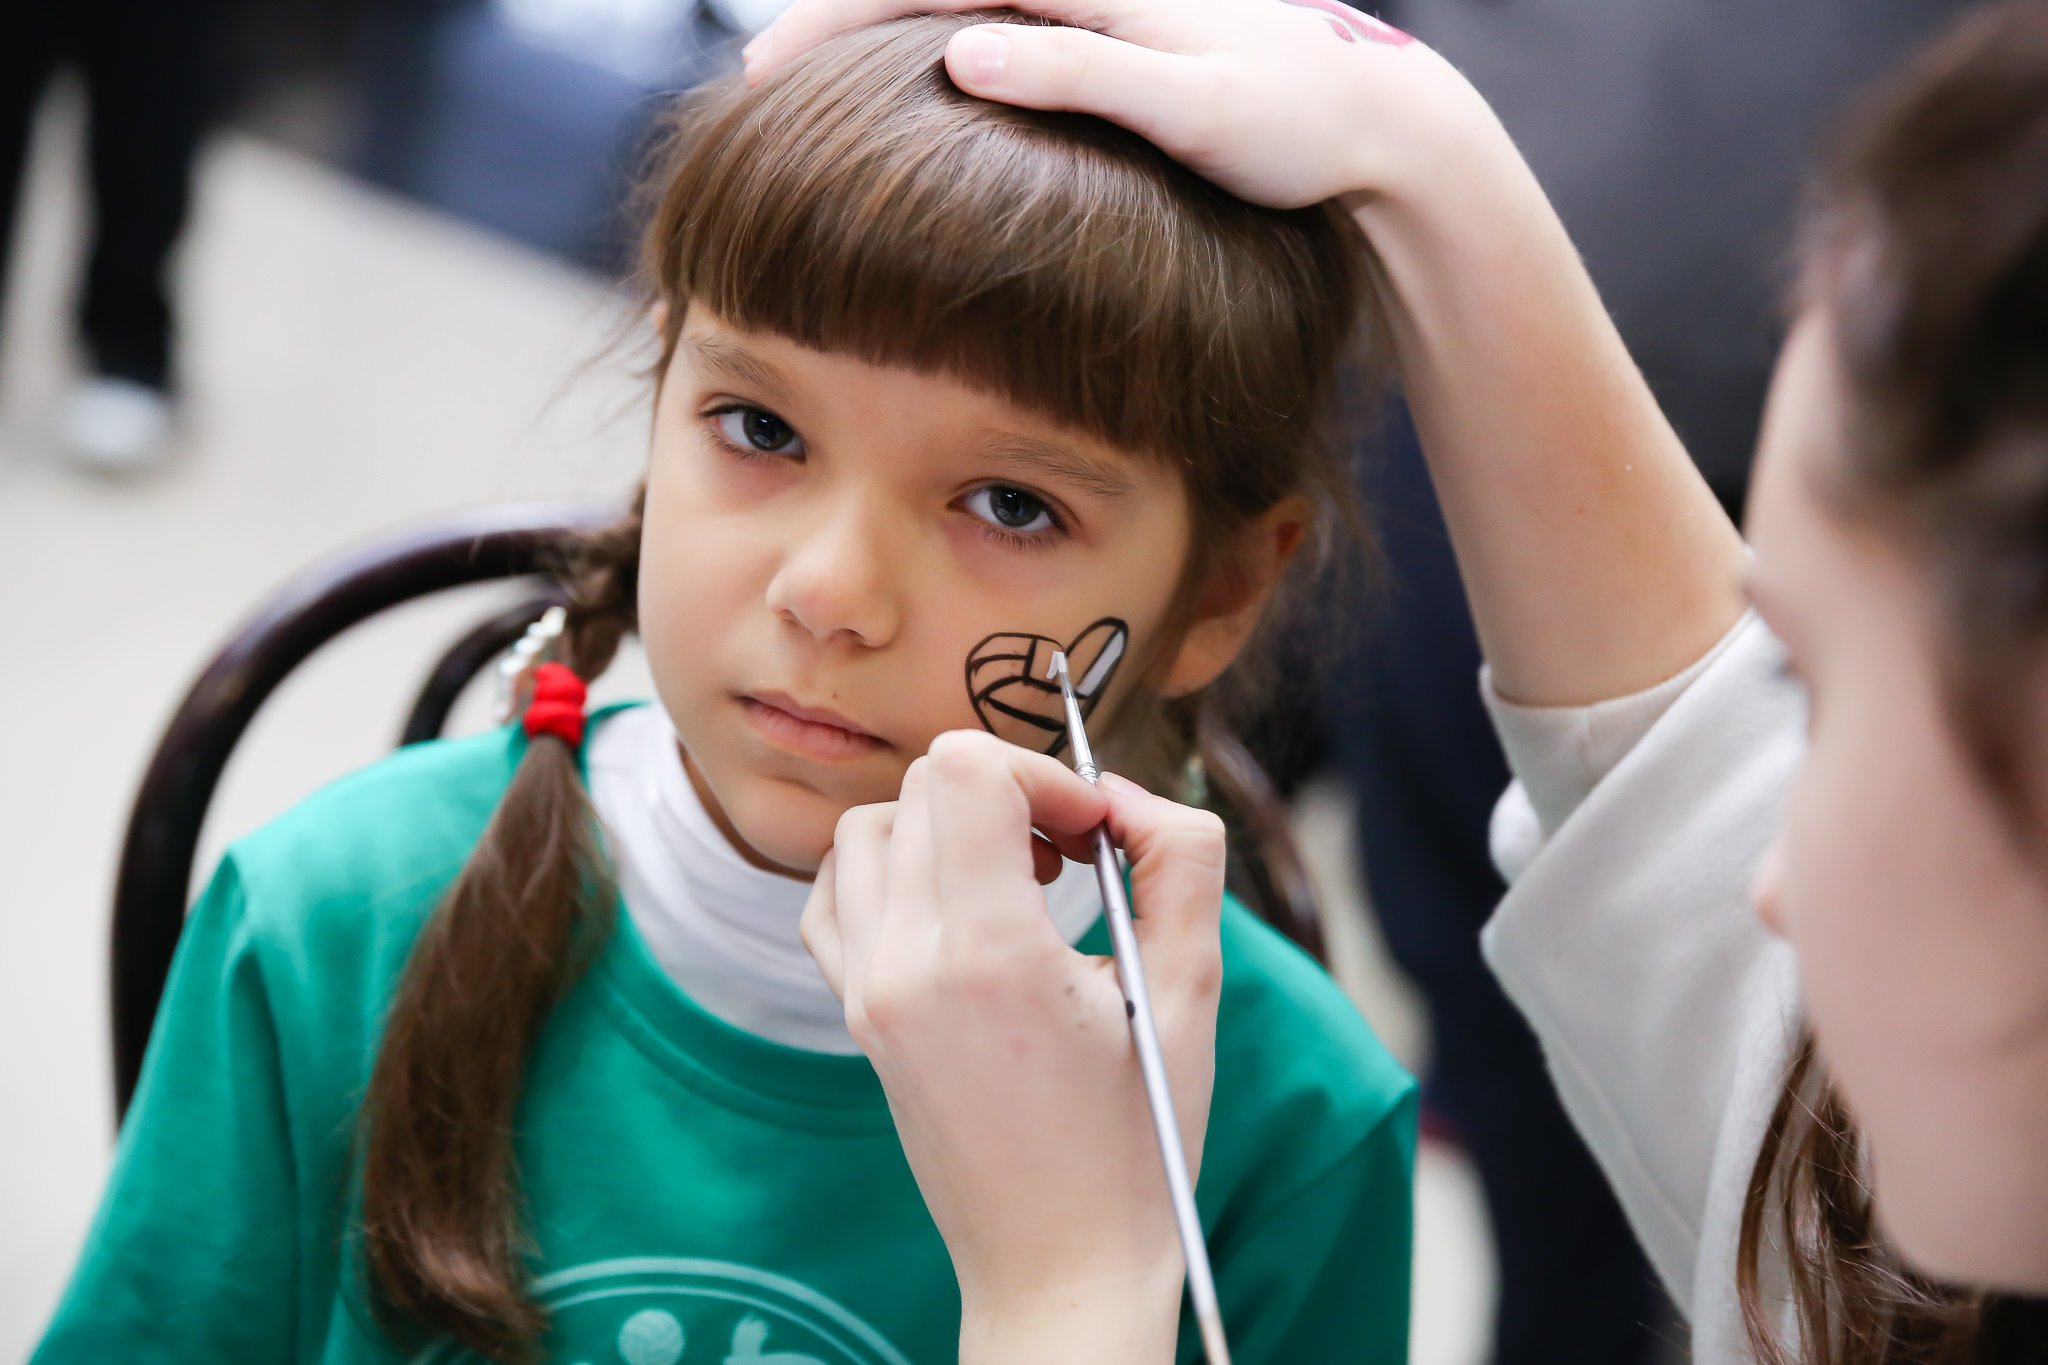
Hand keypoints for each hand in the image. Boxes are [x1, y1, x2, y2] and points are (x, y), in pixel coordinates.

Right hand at [744, 0, 1492, 211]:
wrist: (1376, 126)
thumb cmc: (1294, 125)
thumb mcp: (1194, 108)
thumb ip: (1082, 74)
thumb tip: (960, 56)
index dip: (836, 16)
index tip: (766, 70)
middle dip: (835, 19)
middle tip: (756, 84)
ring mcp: (1093, 1)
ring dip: (874, 34)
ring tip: (801, 85)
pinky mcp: (1106, 33)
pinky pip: (994, 25)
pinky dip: (930, 49)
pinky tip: (902, 95)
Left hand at [803, 730, 1225, 1360]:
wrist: (1059, 1267)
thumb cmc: (1137, 1143)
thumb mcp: (1191, 993)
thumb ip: (1179, 862)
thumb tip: (1125, 793)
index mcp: (989, 954)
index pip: (966, 768)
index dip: (1044, 772)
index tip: (1095, 832)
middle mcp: (906, 962)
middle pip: (924, 782)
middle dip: (1008, 790)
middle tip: (1073, 855)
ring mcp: (866, 990)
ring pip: (869, 826)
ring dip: (944, 822)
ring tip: (1017, 879)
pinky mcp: (855, 1014)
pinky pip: (833, 895)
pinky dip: (886, 871)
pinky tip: (955, 908)